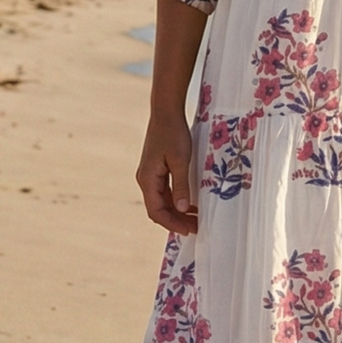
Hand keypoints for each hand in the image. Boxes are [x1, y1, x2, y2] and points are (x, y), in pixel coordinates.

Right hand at [137, 110, 197, 232]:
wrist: (166, 112)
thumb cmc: (173, 134)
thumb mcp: (180, 161)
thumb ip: (180, 185)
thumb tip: (181, 208)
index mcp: (148, 179)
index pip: (156, 211)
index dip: (172, 223)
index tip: (189, 230)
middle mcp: (145, 179)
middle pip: (158, 208)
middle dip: (176, 220)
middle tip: (196, 227)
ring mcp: (150, 174)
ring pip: (162, 201)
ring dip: (177, 211)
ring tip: (195, 218)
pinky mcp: (156, 168)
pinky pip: (164, 191)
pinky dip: (176, 200)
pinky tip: (190, 203)